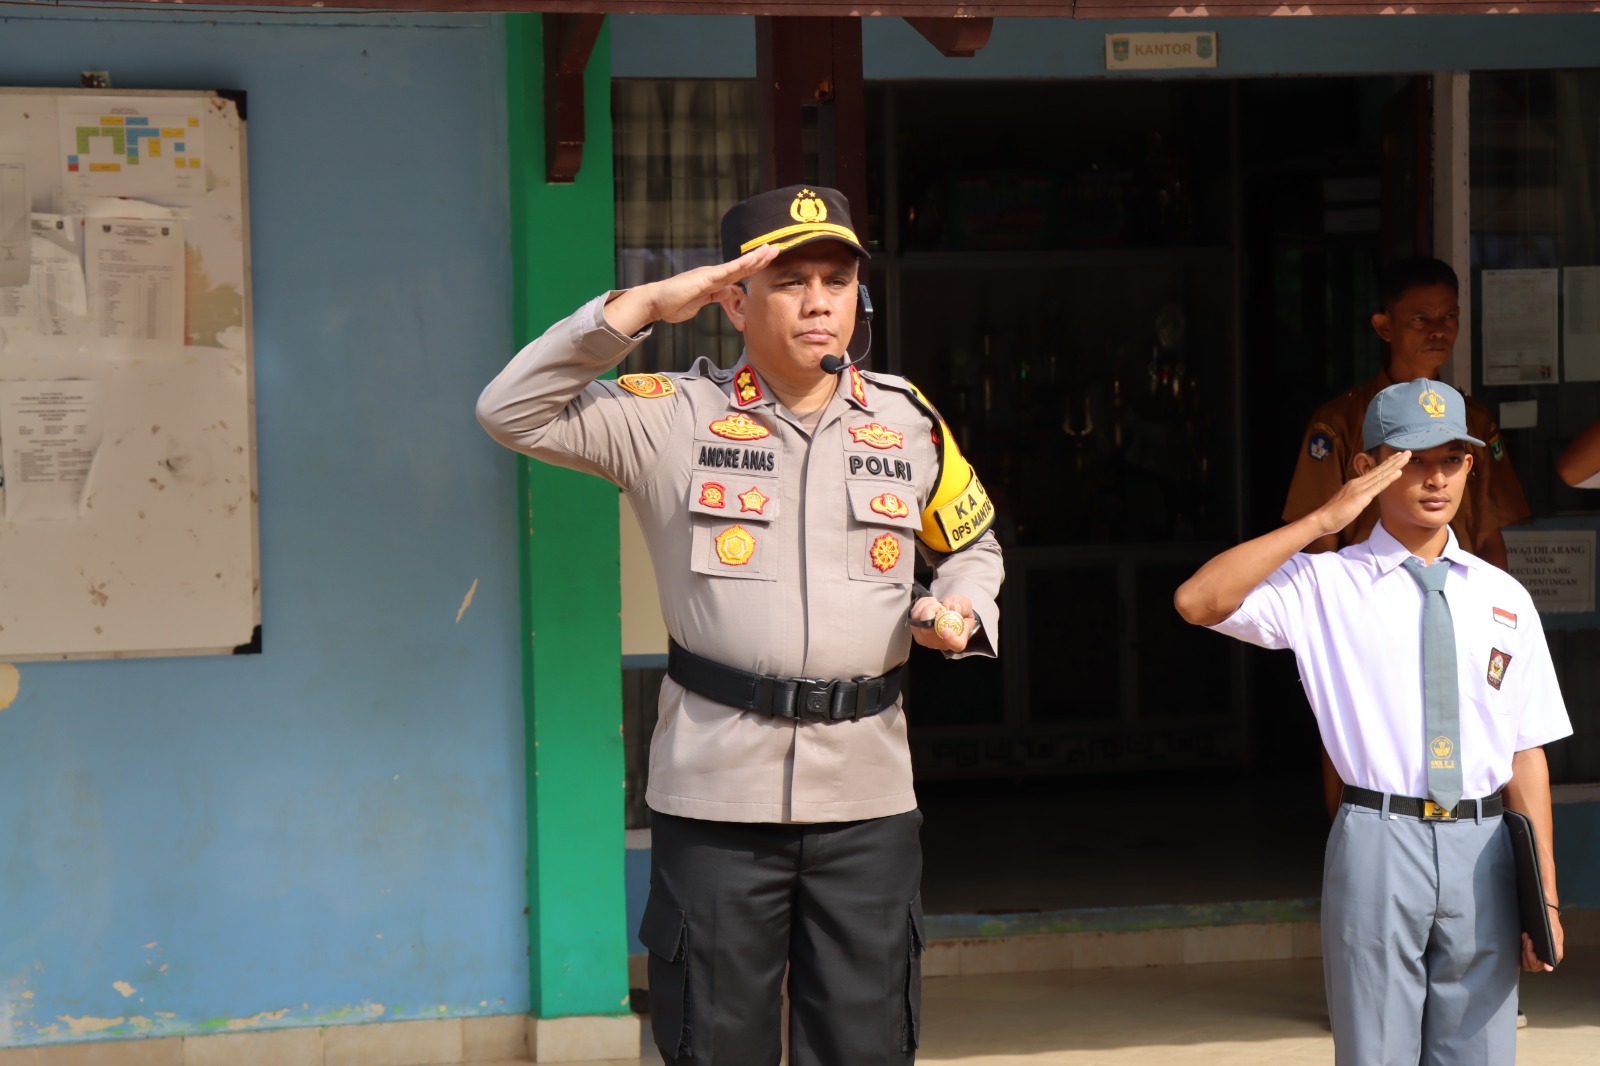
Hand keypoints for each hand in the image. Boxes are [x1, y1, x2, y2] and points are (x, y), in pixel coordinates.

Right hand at [603, 244, 778, 333]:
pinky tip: (754, 259)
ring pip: (738, 265)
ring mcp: (710, 275)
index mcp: (713, 282)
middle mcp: (713, 275)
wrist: (655, 303)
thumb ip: (714, 298)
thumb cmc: (673, 305)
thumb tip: (727, 293)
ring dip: (756, 258)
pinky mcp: (706, 278)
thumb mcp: (700, 304)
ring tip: (771, 249)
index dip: (753, 267)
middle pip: (742, 266)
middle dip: (760, 258)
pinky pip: (728, 270)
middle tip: (776, 249)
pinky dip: (742, 264)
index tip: (767, 262)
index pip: (738, 274)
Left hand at [910, 593, 975, 652]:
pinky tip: (928, 603)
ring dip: (924, 607)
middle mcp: (942, 643)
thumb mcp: (966, 605)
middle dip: (930, 611)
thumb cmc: (960, 611)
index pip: (956, 645)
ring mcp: (927, 639)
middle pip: (929, 632)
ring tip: (935, 602)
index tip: (946, 630)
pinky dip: (919, 607)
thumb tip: (951, 607)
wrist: (950, 611)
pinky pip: (913, 618)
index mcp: (959, 638)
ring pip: (918, 623)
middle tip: (938, 605)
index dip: (951, 639)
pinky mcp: (917, 632)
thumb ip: (962, 606)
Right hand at [1315, 449, 1409, 536]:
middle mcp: (1358, 483)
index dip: (1386, 464)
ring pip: (1381, 474)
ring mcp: (1360, 488)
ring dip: (1395, 464)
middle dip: (1394, 460)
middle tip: (1407, 452)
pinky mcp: (1361, 496)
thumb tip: (1362, 498)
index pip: (1374, 472)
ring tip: (1406, 456)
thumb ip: (1356, 497)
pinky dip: (1389, 478)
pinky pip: (1378, 485)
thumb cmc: (1334, 514)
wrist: (1323, 519)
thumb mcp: (1348, 503)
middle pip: (1380, 469)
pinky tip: (1398, 472)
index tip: (1397, 457)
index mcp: (1355, 484)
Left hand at [1523, 910, 1563, 971]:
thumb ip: (1554, 951)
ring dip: (1523, 949)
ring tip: (1525, 936)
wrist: (1548, 915)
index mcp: (1553, 957)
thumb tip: (1548, 968)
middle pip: (1529, 965)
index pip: (1536, 965)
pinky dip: (1521, 947)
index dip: (1530, 955)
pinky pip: (1523, 956)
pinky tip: (1523, 938)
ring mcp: (1538, 956)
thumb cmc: (1552, 924)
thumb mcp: (1554, 934)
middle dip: (1525, 950)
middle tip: (1526, 937)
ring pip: (1525, 962)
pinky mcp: (1531, 951)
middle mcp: (1544, 959)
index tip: (1530, 941)